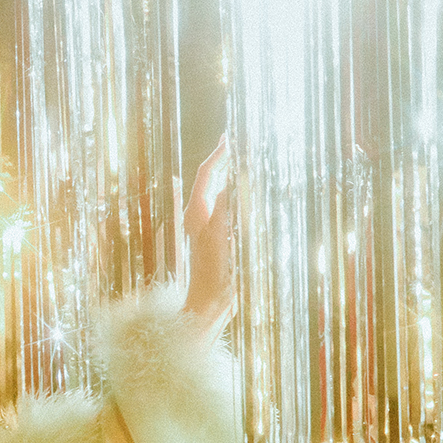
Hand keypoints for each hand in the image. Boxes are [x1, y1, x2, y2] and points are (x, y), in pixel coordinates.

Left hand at [182, 137, 235, 325]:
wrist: (208, 305)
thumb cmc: (212, 276)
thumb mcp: (219, 240)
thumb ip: (224, 211)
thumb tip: (230, 181)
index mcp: (197, 214)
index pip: (207, 175)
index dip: (219, 155)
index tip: (231, 137)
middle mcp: (199, 216)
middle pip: (210, 179)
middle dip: (223, 159)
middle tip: (239, 139)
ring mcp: (207, 226)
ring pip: (218, 190)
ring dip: (228, 173)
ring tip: (244, 156)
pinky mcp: (216, 236)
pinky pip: (224, 205)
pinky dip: (233, 191)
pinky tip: (245, 188)